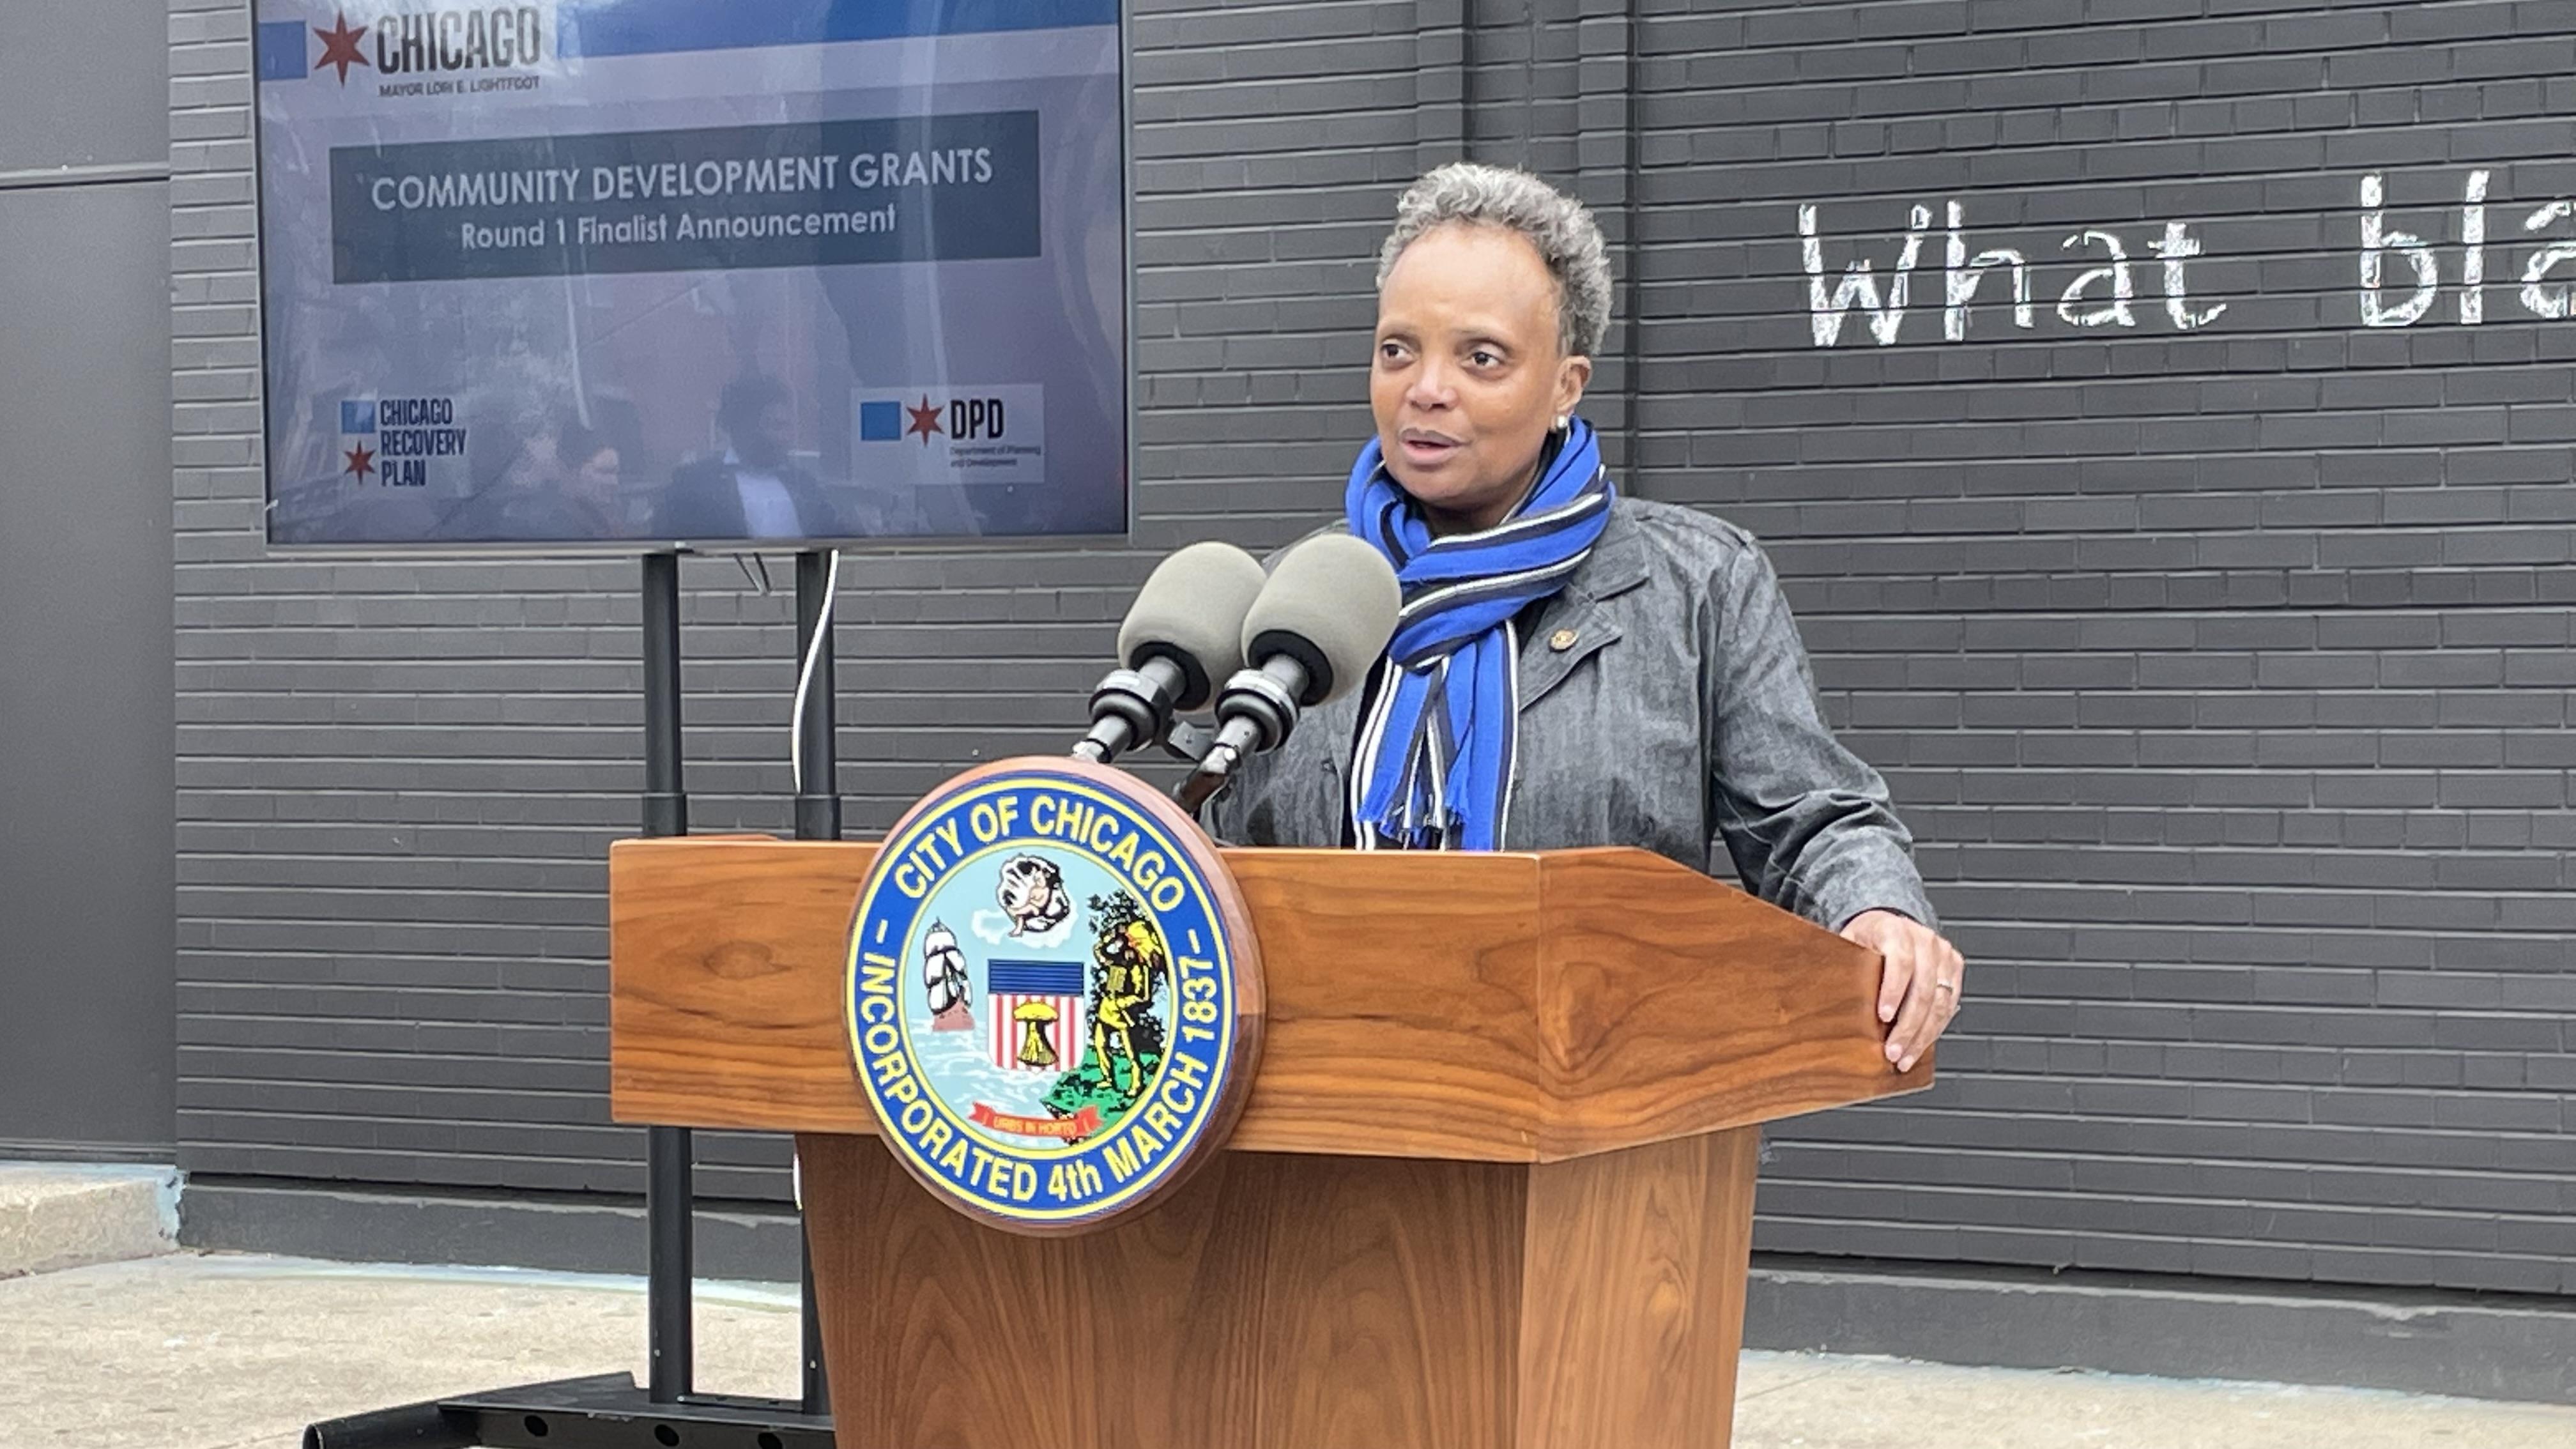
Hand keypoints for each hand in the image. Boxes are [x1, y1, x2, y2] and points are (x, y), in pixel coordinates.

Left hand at [1839, 909, 1962, 1073]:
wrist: (1890, 925)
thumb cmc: (1866, 938)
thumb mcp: (1848, 943)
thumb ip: (1843, 964)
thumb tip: (1818, 995)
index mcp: (1894, 929)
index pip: (1900, 961)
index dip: (1893, 991)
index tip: (1883, 1017)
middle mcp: (1923, 939)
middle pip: (1923, 989)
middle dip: (1908, 1026)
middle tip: (1892, 1051)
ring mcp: (1942, 954)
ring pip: (1940, 1002)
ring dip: (1923, 1035)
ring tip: (1905, 1058)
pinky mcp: (1954, 968)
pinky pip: (1950, 1005)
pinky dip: (1935, 1029)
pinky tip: (1919, 1046)